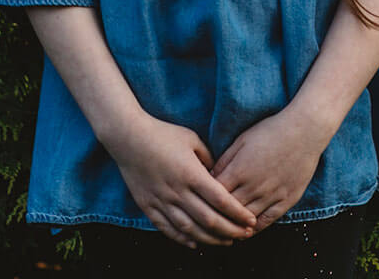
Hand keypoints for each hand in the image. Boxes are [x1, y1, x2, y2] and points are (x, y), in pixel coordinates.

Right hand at [102, 113, 257, 247]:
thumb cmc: (163, 134)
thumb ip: (209, 159)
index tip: (250, 220)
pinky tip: (195, 243)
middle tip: (244, 235)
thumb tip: (220, 176)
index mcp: (191, 174)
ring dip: (210, 239)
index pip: (221, 200)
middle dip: (230, 230)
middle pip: (208, 219)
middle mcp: (177, 191)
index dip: (238, 213)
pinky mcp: (147, 206)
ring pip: (189, 229)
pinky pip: (166, 228)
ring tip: (226, 242)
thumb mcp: (192, 140)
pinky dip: (182, 239)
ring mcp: (161, 200)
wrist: (128, 137)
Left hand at [209, 105, 331, 231]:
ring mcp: (271, 194)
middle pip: (228, 210)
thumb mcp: (242, 140)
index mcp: (239, 170)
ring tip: (223, 231)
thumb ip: (224, 160)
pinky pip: (268, 220)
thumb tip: (208, 178)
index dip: (204, 202)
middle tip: (206, 224)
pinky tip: (247, 231)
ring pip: (246, 218)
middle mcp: (254, 186)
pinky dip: (255, 228)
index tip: (198, 206)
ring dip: (233, 227)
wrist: (305, 130)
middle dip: (215, 218)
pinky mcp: (287, 199)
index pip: (214, 195)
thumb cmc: (271, 131)